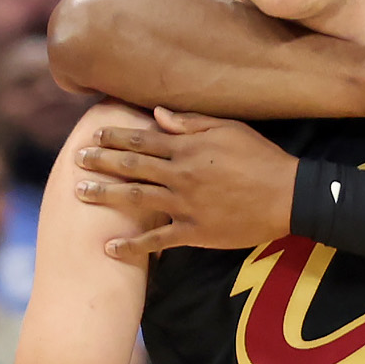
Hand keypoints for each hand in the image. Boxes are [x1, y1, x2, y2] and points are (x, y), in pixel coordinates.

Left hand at [77, 112, 302, 258]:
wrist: (288, 196)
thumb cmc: (261, 158)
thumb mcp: (229, 128)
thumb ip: (190, 122)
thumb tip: (157, 115)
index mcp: (187, 148)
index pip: (141, 140)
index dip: (114, 137)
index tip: (93, 135)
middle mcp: (179, 174)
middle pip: (131, 166)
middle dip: (100, 161)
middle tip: (76, 159)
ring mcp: (185, 205)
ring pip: (135, 198)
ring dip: (105, 195)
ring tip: (80, 193)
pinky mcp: (194, 232)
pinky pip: (157, 241)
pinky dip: (132, 246)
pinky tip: (110, 248)